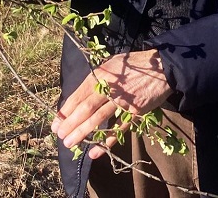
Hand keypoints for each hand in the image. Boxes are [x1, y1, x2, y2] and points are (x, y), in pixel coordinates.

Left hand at [51, 49, 172, 158]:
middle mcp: (109, 88)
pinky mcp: (135, 112)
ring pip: (99, 119)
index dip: (66, 110)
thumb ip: (96, 79)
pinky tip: (95, 151)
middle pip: (86, 108)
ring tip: (70, 143)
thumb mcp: (111, 65)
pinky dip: (106, 141)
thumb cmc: (133, 65)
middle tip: (60, 136)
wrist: (162, 68)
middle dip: (70, 123)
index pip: (78, 95)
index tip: (56, 122)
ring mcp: (122, 101)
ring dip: (83, 133)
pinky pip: (118, 129)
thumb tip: (79, 96)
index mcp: (100, 75)